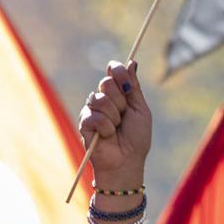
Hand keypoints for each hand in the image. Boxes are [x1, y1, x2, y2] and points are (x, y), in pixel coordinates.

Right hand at [79, 60, 152, 187]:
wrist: (127, 161)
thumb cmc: (137, 138)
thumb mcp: (140, 109)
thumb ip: (134, 87)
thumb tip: (132, 62)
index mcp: (118, 93)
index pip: (113, 70)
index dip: (119, 73)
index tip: (128, 86)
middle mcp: (103, 98)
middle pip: (106, 83)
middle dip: (120, 101)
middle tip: (124, 116)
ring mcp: (92, 109)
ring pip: (100, 99)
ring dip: (114, 116)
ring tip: (116, 129)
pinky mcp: (84, 122)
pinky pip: (94, 116)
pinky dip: (106, 127)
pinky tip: (108, 136)